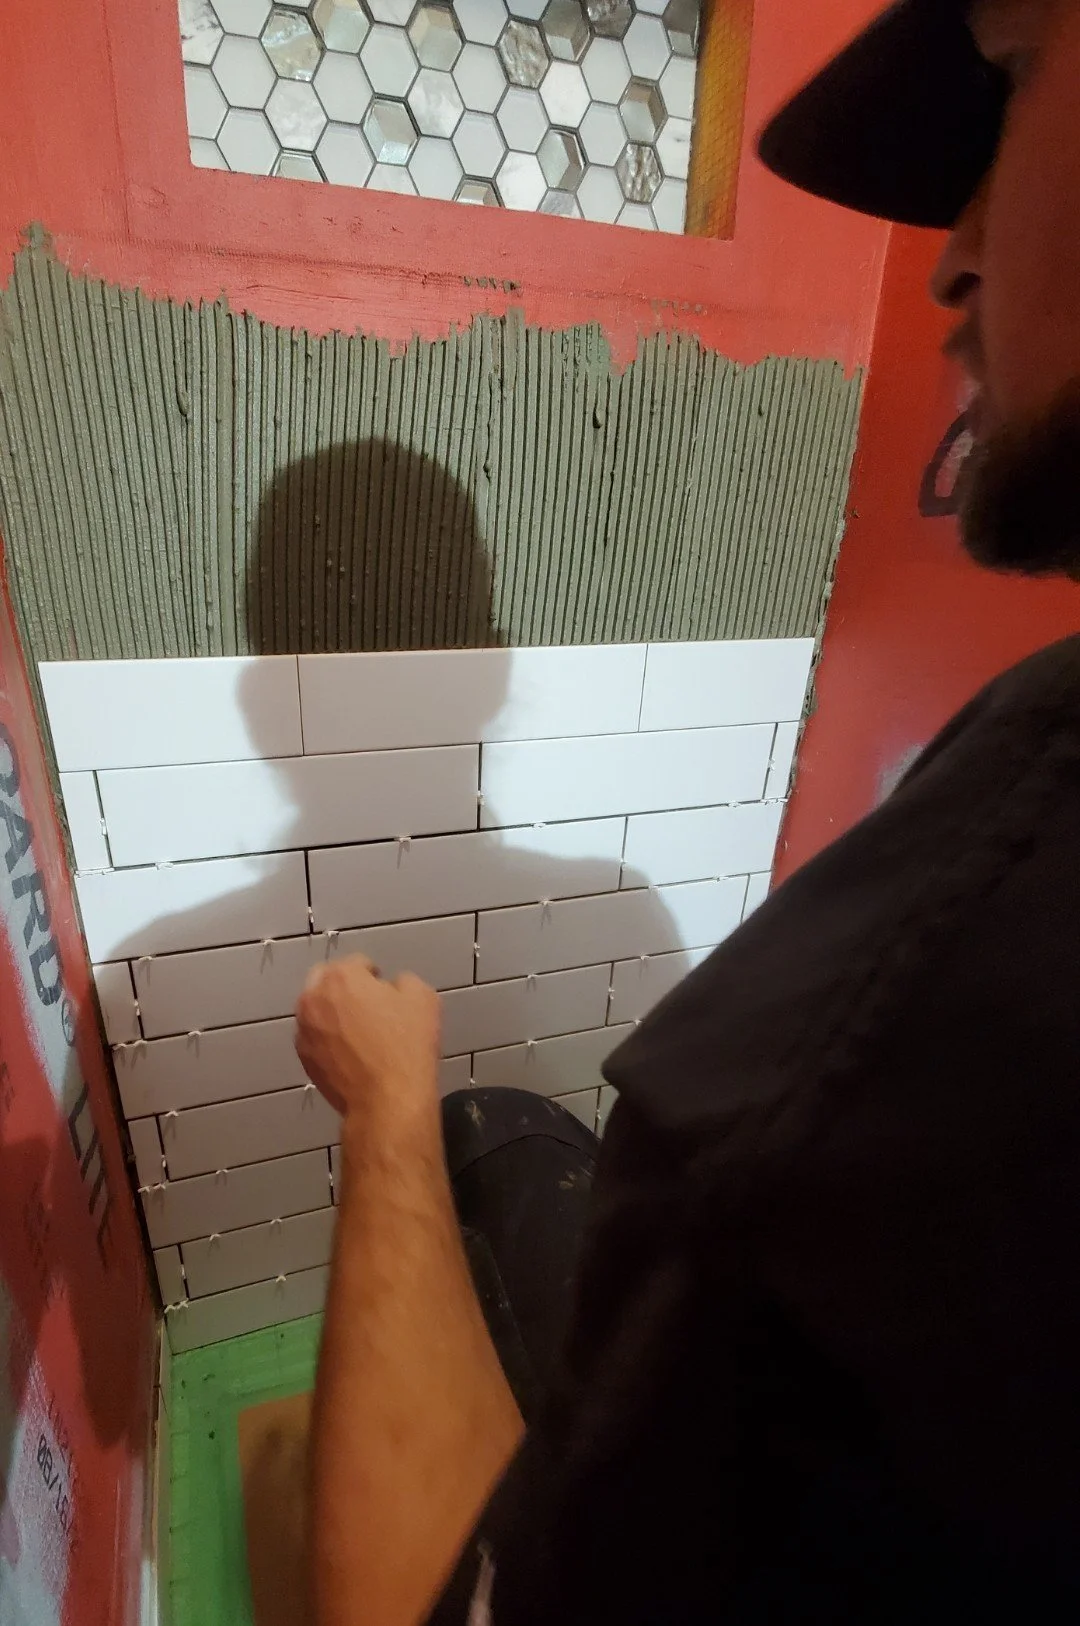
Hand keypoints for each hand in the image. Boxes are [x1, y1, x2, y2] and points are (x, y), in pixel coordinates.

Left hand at [294, 956, 441, 1132]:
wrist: (387, 1100)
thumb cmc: (406, 1046)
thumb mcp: (423, 998)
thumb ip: (404, 981)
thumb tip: (391, 987)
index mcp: (341, 977)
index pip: (357, 963)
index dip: (376, 975)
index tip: (387, 992)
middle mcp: (313, 999)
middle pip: (326, 980)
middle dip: (344, 987)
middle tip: (369, 1006)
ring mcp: (304, 1030)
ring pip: (316, 1010)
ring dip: (332, 1012)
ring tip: (358, 1031)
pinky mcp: (303, 1059)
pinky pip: (315, 1037)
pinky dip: (327, 1038)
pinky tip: (350, 1053)